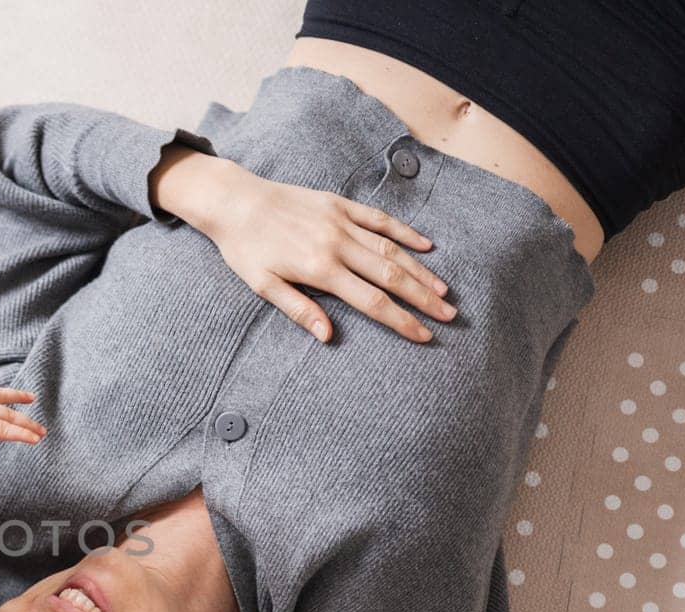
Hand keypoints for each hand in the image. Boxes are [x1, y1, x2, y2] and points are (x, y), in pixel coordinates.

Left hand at [151, 146, 455, 342]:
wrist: (235, 201)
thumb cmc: (244, 249)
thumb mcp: (262, 285)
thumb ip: (298, 309)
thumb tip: (328, 336)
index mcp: (319, 269)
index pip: (371, 301)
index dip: (400, 320)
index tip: (424, 335)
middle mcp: (337, 244)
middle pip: (391, 276)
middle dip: (422, 299)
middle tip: (449, 316)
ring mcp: (342, 221)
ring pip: (391, 249)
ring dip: (421, 271)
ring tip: (443, 291)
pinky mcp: (340, 204)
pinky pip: (380, 219)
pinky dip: (405, 232)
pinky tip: (426, 245)